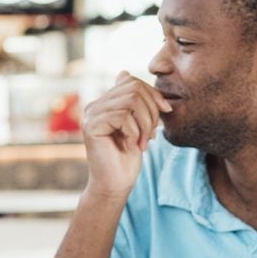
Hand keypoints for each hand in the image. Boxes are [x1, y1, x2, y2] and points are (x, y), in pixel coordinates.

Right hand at [81, 72, 170, 200]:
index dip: (152, 93)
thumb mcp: (137, 124)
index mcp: (105, 103)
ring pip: (131, 101)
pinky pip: (123, 116)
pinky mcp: (91, 126)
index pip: (131, 81)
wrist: (115, 184)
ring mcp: (91, 115)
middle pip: (133, 88)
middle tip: (153, 133)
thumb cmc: (127, 158)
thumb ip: (134, 102)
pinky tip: (133, 146)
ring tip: (145, 141)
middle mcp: (94, 105)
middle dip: (152, 110)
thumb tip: (124, 72)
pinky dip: (135, 132)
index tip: (165, 112)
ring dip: (146, 123)